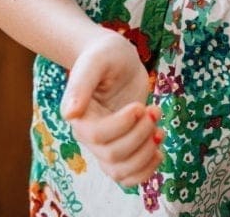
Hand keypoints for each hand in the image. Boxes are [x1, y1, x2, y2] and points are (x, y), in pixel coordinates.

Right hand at [60, 31, 162, 186]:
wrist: (118, 58)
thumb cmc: (105, 54)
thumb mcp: (96, 61)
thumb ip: (81, 84)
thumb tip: (69, 114)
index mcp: (79, 117)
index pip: (99, 136)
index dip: (123, 124)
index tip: (140, 105)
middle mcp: (89, 136)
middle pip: (113, 156)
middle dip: (140, 135)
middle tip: (154, 110)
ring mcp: (106, 145)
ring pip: (121, 172)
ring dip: (146, 155)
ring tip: (160, 131)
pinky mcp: (122, 146)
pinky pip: (129, 174)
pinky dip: (146, 170)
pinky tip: (158, 149)